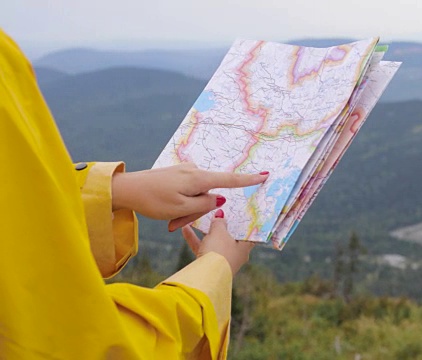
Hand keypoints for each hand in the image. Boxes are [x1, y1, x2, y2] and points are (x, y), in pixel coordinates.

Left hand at [111, 163, 268, 230]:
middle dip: (198, 211)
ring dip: (187, 211)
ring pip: (197, 196)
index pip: (229, 180)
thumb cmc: (153, 200)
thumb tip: (219, 199)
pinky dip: (181, 205)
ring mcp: (185, 172)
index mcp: (198, 179)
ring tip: (169, 221)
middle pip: (210, 195)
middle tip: (177, 225)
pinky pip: (188, 192)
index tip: (265, 175)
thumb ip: (204, 205)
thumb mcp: (181, 209)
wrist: (126, 189)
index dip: (248, 180)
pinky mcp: (177, 175)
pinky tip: (166, 211)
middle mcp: (194, 172)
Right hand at [181, 209, 254, 274]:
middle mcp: (236, 255)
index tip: (239, 215)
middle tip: (217, 214)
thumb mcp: (219, 232)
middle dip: (221, 226)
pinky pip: (203, 249)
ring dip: (205, 231)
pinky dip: (195, 239)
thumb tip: (220, 215)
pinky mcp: (209, 266)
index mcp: (245, 247)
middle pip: (229, 237)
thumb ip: (219, 222)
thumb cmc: (219, 251)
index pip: (249, 233)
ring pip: (214, 243)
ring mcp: (222, 261)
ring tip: (198, 218)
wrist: (206, 276)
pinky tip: (185, 228)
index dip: (244, 223)